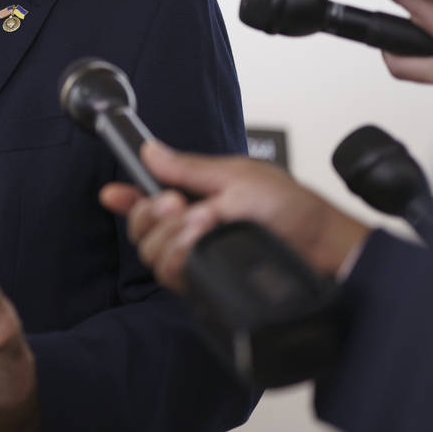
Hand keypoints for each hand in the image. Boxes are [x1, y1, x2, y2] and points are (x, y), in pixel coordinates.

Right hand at [100, 139, 368, 290]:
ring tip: (201, 222)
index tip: (112, 193)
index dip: (126, 197)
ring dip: (171, 235)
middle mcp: (191, 227)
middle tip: (176, 203)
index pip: (148, 196)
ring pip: (150, 252)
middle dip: (151, 214)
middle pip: (141, 227)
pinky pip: (169, 275)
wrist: (320, 247)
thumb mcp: (235, 177)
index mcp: (196, 194)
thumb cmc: (290, 207)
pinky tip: (198, 243)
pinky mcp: (204, 281)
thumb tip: (150, 151)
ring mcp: (196, 255)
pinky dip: (179, 257)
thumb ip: (187, 169)